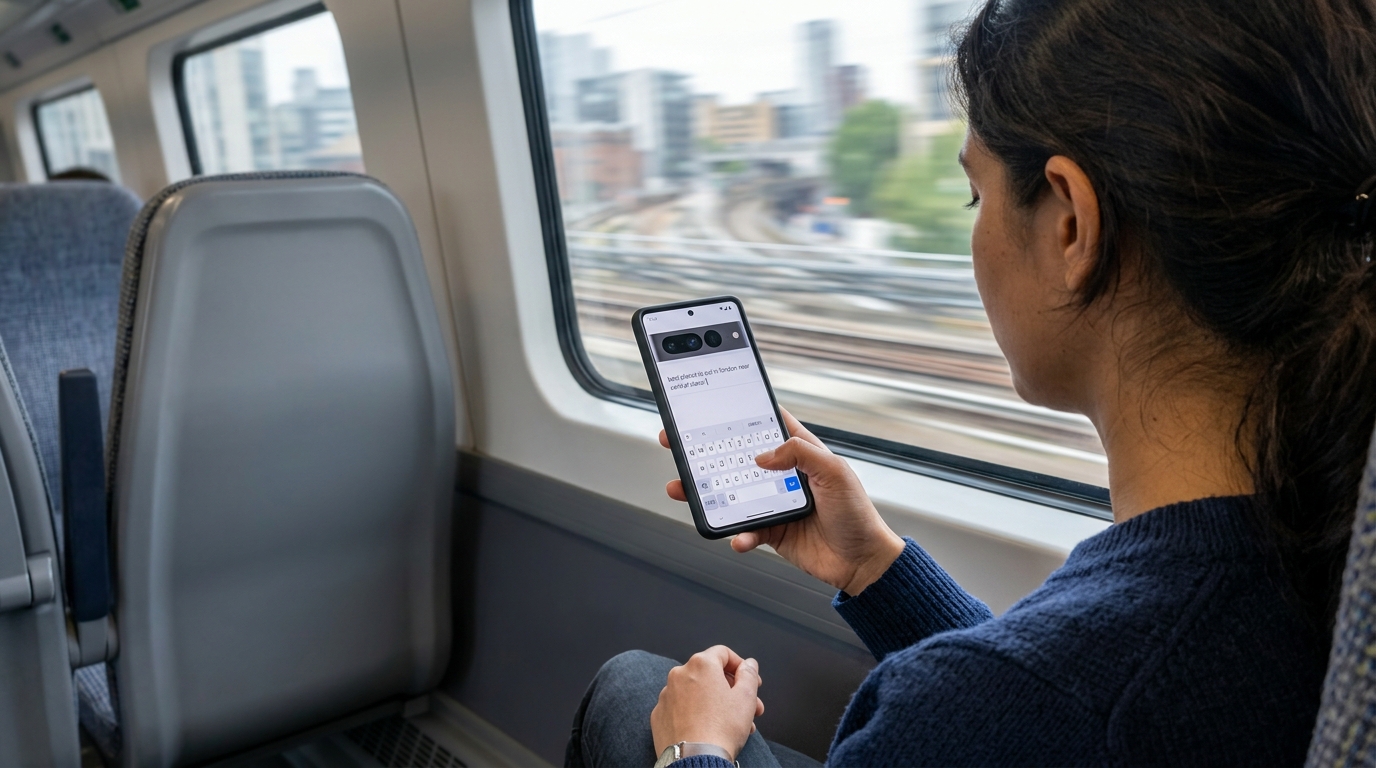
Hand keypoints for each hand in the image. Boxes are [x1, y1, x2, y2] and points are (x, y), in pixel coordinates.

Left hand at [651, 646, 764, 759]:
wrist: (694, 760)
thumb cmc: (721, 729)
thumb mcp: (746, 698)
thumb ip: (749, 675)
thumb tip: (748, 664)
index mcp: (700, 665)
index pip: (723, 653)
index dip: (741, 666)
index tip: (751, 681)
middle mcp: (679, 674)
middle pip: (711, 675)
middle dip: (733, 690)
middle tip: (749, 707)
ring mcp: (666, 695)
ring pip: (697, 693)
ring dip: (717, 704)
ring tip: (734, 724)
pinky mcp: (658, 715)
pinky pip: (681, 708)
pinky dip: (696, 714)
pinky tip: (710, 730)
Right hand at [662, 408, 904, 594]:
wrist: (863, 563)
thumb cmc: (857, 514)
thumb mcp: (835, 472)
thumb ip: (800, 453)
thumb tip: (762, 456)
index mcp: (801, 452)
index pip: (765, 424)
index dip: (739, 414)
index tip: (710, 408)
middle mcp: (784, 475)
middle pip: (737, 457)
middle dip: (706, 451)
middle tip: (677, 444)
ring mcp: (775, 503)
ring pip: (731, 494)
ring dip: (706, 493)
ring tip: (682, 490)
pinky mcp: (771, 531)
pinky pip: (745, 530)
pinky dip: (738, 535)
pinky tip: (739, 538)